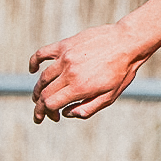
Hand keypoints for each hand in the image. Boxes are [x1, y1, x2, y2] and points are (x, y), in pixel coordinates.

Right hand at [30, 23, 146, 122]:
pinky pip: (42, 53)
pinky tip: (33, 70)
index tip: (51, 118)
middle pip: (44, 92)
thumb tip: (66, 114)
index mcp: (80, 88)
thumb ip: (88, 108)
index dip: (46, 113)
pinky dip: (34, 62)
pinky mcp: (64, 45)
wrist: (127, 42)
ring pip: (43, 77)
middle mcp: (69, 73)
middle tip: (43, 112)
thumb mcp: (110, 96)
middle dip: (40, 105)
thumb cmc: (122, 71)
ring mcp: (65, 58)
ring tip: (38, 97)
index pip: (51, 103)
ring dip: (38, 89)